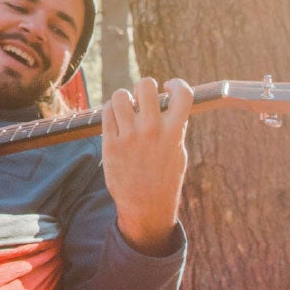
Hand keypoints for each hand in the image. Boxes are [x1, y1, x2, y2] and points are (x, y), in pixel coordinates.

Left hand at [101, 77, 192, 256]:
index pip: (183, 94)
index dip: (176, 84)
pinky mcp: (110, 144)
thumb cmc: (164, 178)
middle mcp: (151, 130)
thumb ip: (175, 127)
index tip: (169, 87)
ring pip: (119, 96)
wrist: (145, 205)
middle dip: (144, 86)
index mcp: (173, 131)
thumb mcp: (178, 152)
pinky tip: (117, 119)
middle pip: (144, 86)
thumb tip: (171, 104)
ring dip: (123, 98)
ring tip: (127, 108)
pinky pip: (106, 112)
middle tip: (143, 97)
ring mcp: (129, 136)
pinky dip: (111, 111)